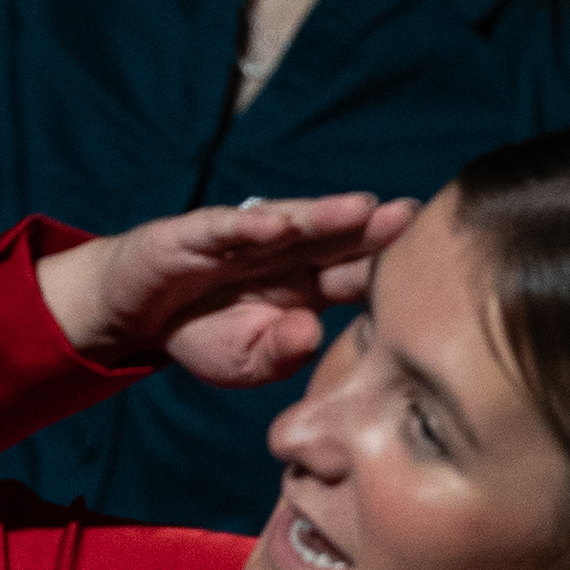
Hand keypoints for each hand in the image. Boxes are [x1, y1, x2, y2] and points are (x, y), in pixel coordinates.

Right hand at [38, 193, 408, 381]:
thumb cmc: (203, 334)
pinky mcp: (192, 234)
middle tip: (415, 217)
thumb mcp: (246, 361)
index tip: (434, 261)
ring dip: (326, 215)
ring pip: (289, 222)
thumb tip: (311, 331)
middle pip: (334, 236)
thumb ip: (280, 351)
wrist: (135, 317)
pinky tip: (278, 224)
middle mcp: (281, 254)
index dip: (388, 264)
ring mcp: (240, 239)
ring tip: (363, 209)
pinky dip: (248, 224)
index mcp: (305, 285)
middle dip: (373, 227)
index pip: (354, 271)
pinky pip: (223, 227)